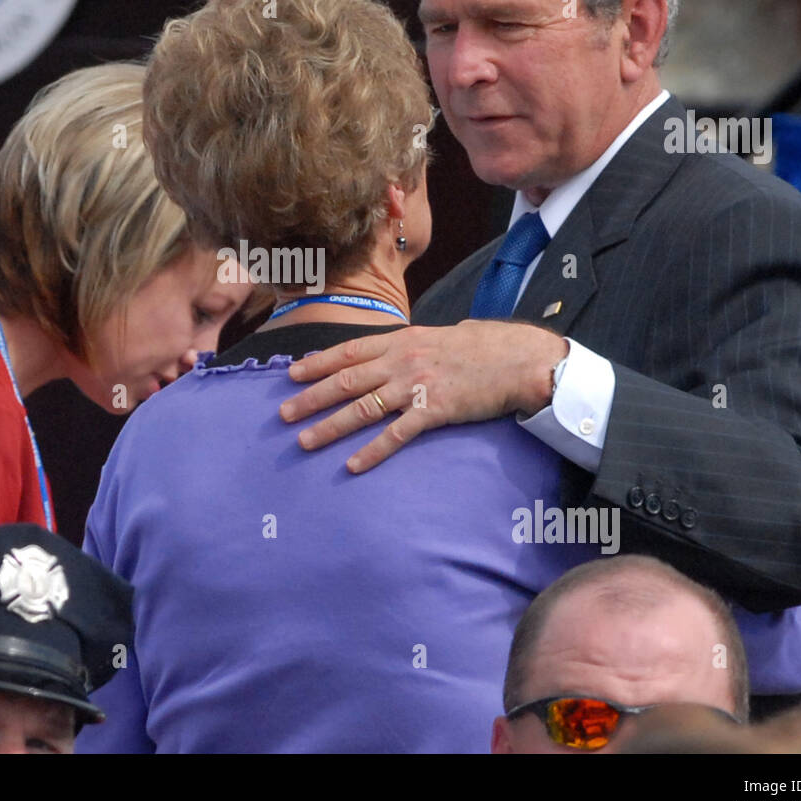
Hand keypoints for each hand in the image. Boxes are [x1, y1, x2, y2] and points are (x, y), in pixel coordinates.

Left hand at [279, 320, 568, 472]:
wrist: (517, 358)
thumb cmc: (481, 346)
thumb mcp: (437, 335)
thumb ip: (408, 345)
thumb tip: (388, 353)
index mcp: (401, 340)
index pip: (349, 351)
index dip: (317, 363)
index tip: (291, 374)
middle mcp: (402, 360)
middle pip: (346, 381)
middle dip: (311, 398)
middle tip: (283, 413)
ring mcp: (416, 386)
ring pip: (364, 408)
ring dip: (331, 426)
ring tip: (305, 440)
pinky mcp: (434, 411)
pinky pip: (396, 435)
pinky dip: (373, 451)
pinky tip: (353, 465)